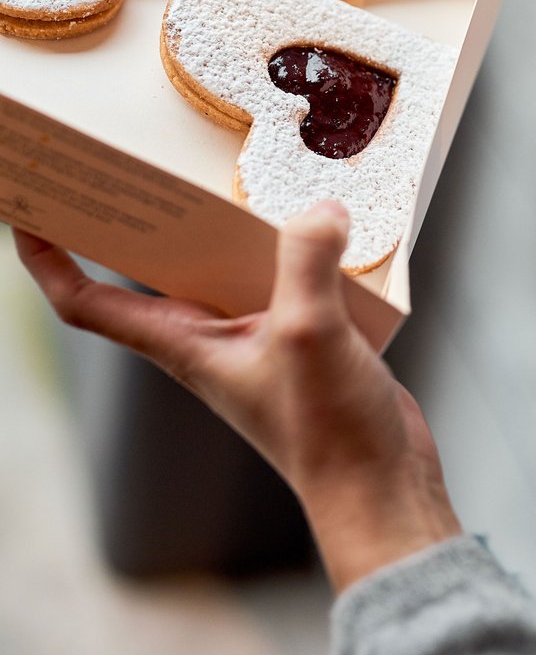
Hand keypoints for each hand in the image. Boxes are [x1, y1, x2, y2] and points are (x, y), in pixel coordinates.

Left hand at [14, 203, 460, 591]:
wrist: (381, 490)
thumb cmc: (329, 437)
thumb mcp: (308, 334)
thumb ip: (305, 262)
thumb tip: (319, 208)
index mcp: (185, 346)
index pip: (88, 301)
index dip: (48, 258)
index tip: (27, 212)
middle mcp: (210, 341)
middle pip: (151, 270)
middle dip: (134, 220)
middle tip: (131, 164)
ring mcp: (256, 339)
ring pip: (224, 267)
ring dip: (223, 226)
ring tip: (234, 174)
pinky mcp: (300, 338)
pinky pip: (283, 277)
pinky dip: (293, 247)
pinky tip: (326, 223)